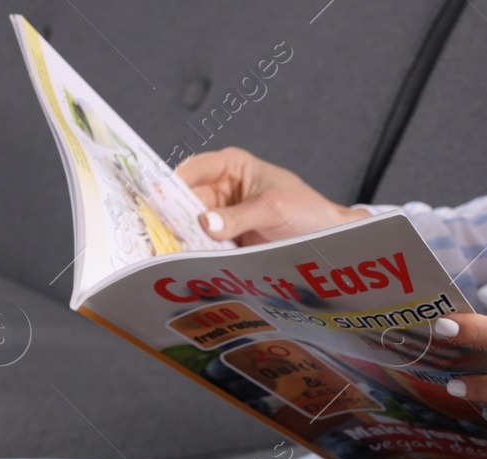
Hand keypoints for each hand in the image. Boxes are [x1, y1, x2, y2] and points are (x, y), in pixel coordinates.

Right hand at [174, 147, 368, 244]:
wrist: (329, 239)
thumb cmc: (307, 210)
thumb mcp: (273, 209)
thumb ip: (239, 216)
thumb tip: (206, 224)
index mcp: (231, 166)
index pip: (192, 170)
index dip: (172, 185)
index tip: (157, 203)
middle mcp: (222, 188)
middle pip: (187, 201)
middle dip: (175, 218)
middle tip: (161, 237)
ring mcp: (224, 215)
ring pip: (193, 225)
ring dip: (186, 239)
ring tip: (174, 254)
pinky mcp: (229, 239)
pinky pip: (207, 245)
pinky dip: (200, 253)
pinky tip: (191, 264)